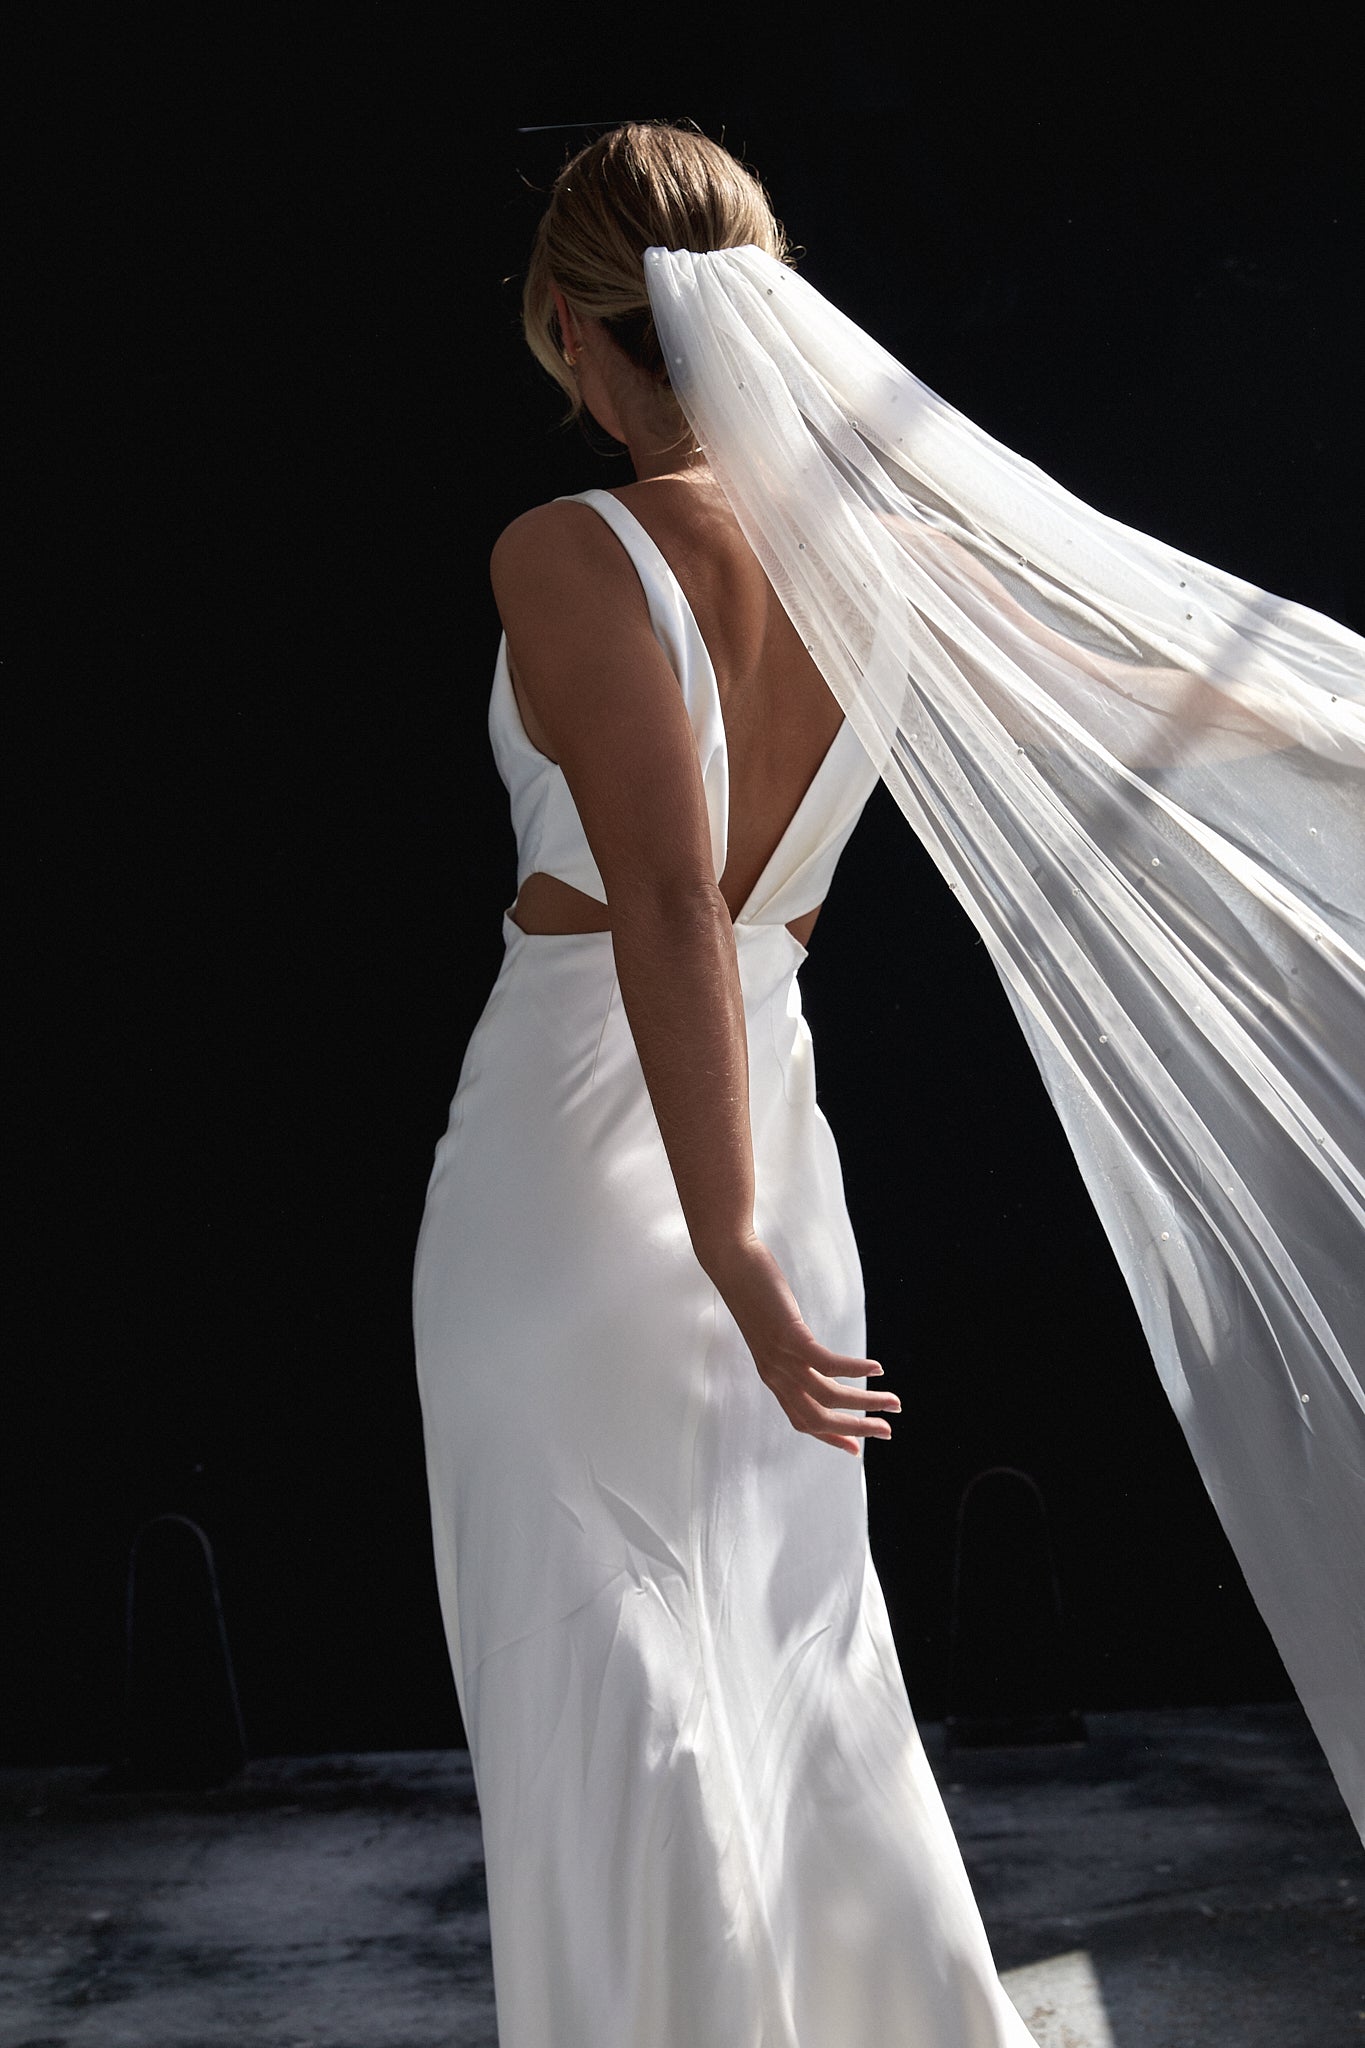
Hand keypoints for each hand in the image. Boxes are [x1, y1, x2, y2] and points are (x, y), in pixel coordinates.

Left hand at [704, 1235, 900, 1454]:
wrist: (730, 1263)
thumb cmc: (754, 1291)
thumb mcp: (773, 1331)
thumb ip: (790, 1349)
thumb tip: (810, 1353)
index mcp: (773, 1377)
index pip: (803, 1421)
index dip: (831, 1438)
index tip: (857, 1450)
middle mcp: (776, 1375)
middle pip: (819, 1419)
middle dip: (856, 1428)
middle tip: (887, 1431)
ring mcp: (782, 1358)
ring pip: (829, 1396)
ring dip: (866, 1402)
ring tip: (894, 1402)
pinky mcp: (789, 1336)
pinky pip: (828, 1364)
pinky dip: (855, 1370)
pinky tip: (877, 1369)